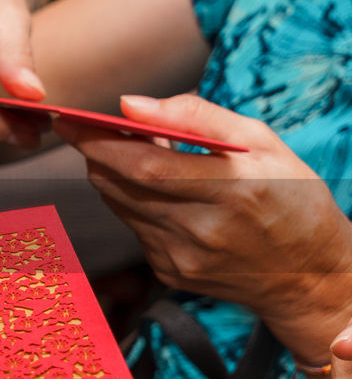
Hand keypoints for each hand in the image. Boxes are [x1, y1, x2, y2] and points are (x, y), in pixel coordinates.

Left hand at [58, 93, 351, 364]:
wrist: (307, 274)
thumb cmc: (289, 196)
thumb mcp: (261, 143)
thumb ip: (196, 116)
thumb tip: (130, 104)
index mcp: (233, 190)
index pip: (146, 165)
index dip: (101, 141)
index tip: (72, 119)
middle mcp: (203, 229)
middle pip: (121, 186)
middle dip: (93, 152)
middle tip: (80, 127)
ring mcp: (182, 257)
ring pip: (119, 205)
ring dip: (109, 173)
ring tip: (119, 148)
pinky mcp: (170, 273)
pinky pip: (133, 226)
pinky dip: (130, 200)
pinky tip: (149, 186)